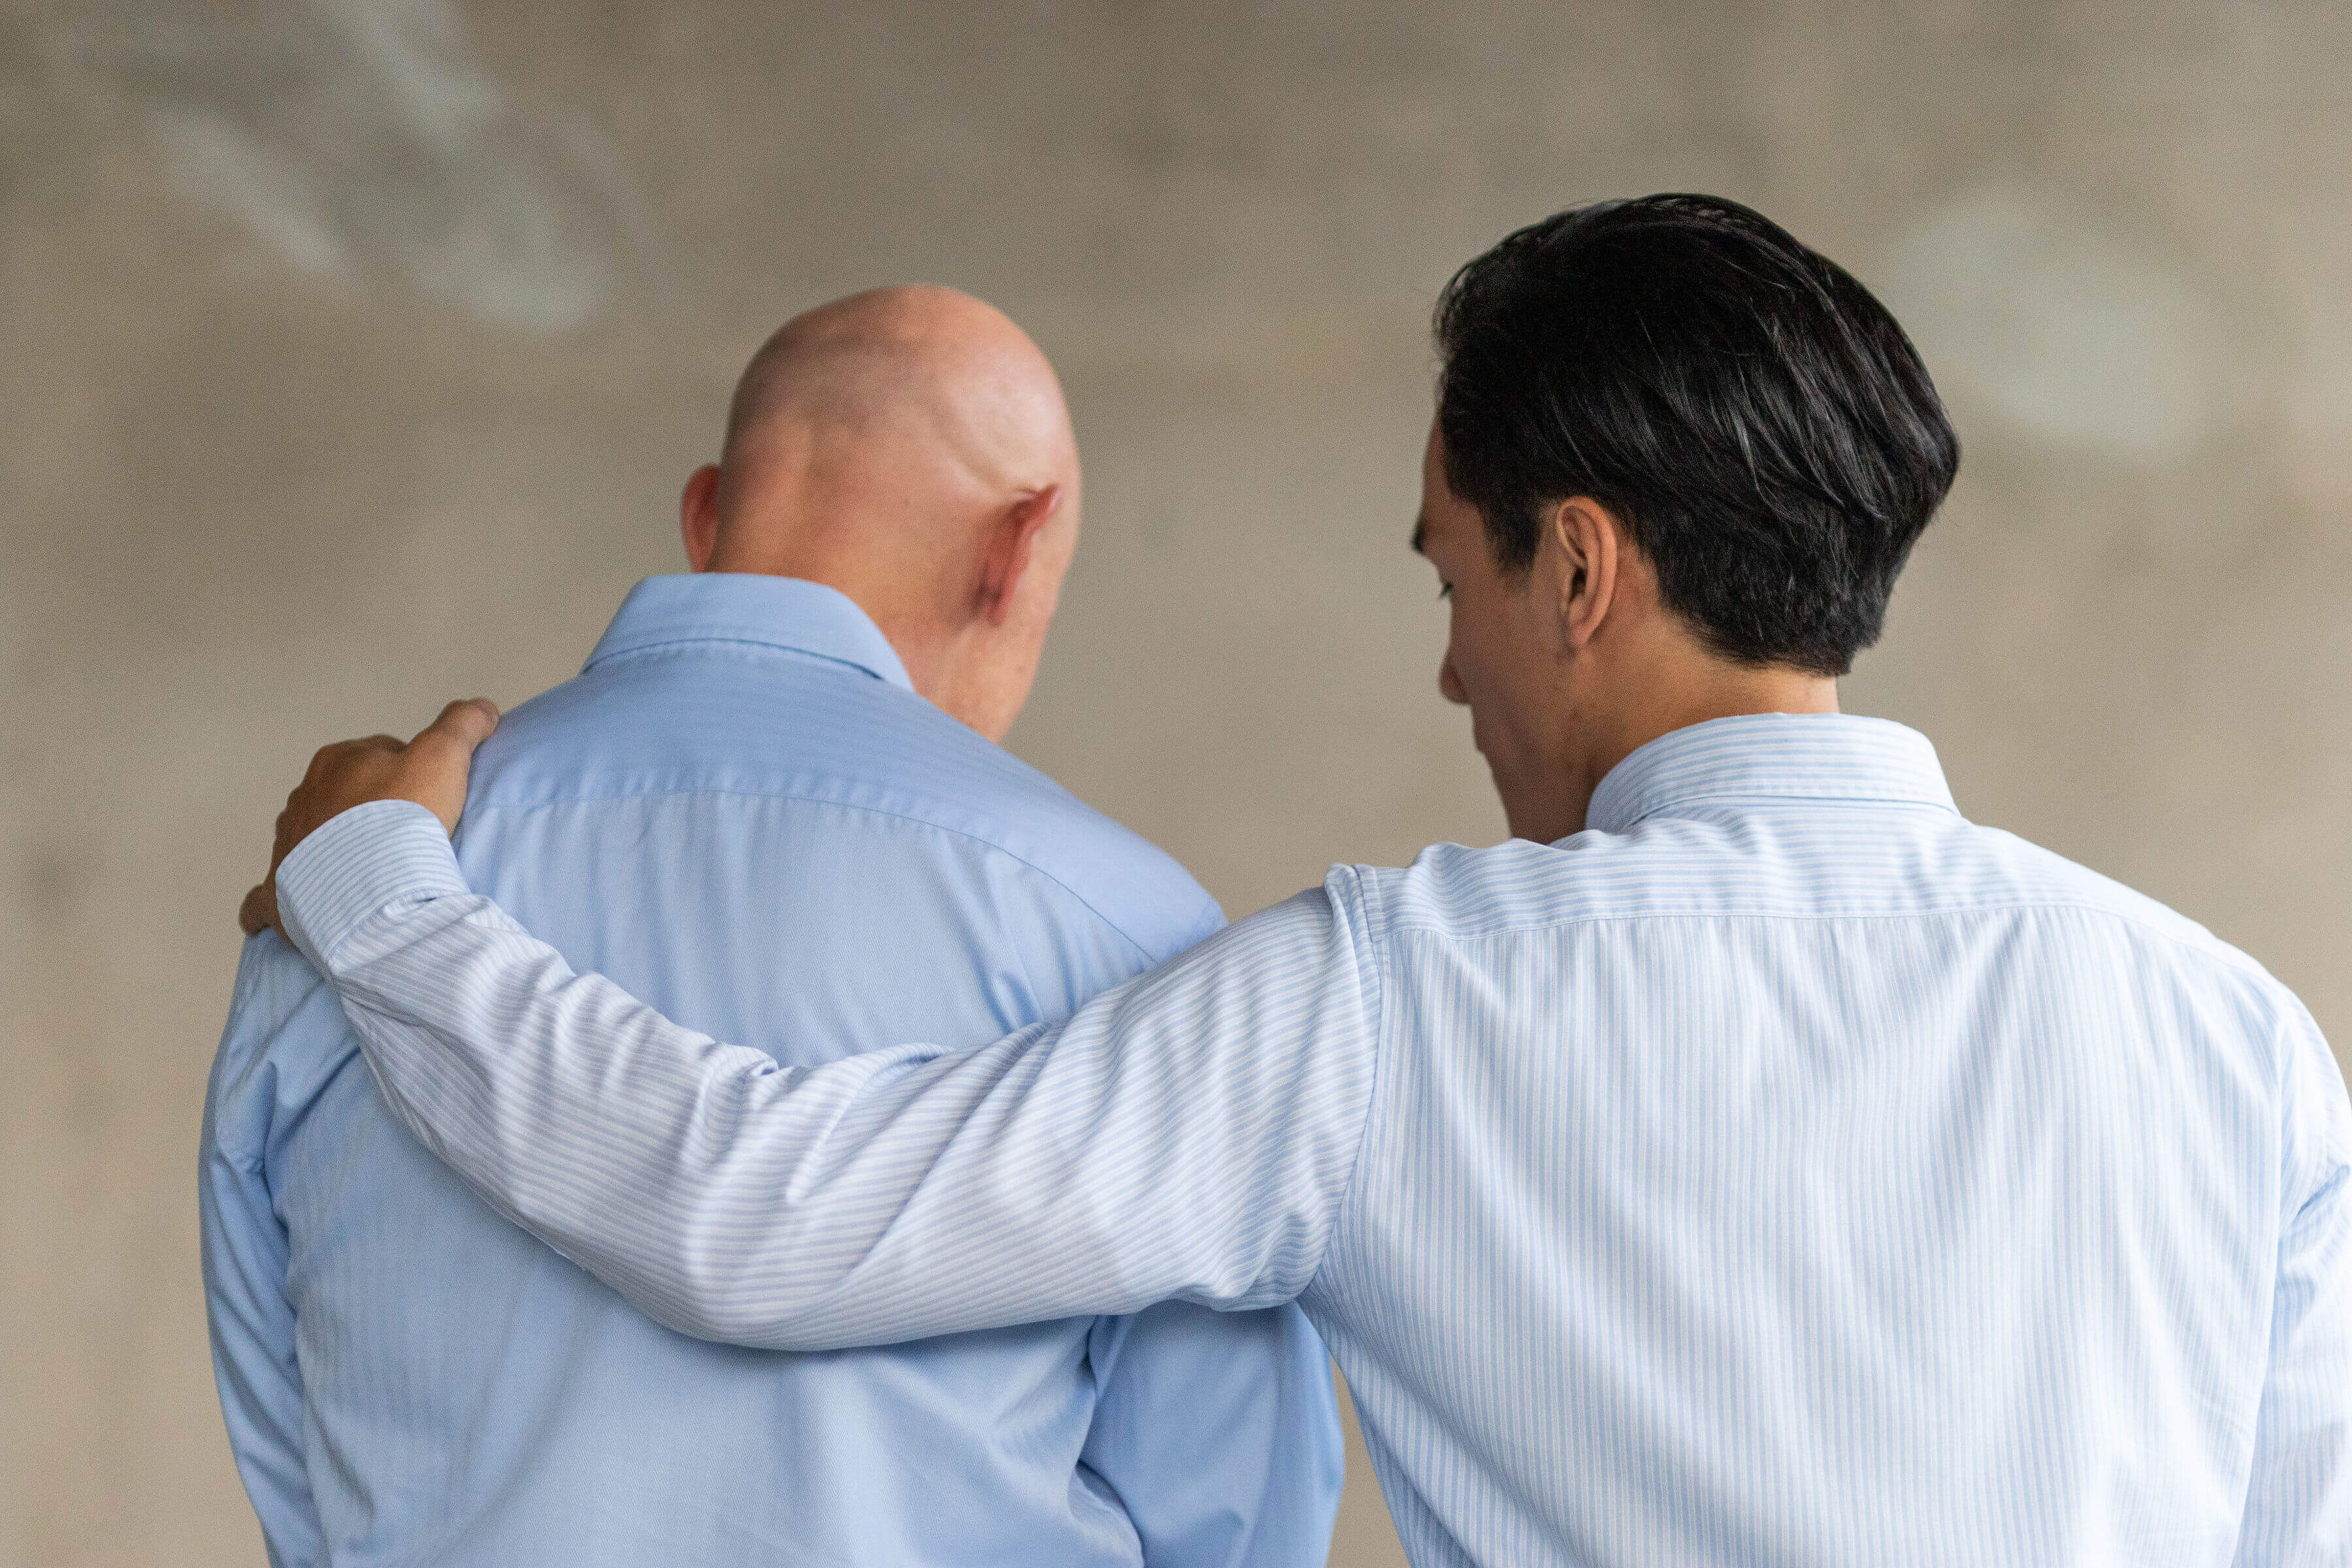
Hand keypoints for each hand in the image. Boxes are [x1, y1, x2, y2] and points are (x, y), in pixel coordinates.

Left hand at [239, 698, 500, 938]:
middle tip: (407, 837)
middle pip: (341, 796)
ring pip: (308, 838)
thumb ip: (461, 726)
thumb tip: (481, 706)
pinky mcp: (276, 892)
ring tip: (370, 873)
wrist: (371, 886)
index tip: (432, 801)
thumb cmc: (403, 818)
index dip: (410, 774)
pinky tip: (288, 910)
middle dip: (366, 811)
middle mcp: (304, 797)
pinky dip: (275, 900)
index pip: (378, 755)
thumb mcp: (444, 756)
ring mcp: (287, 844)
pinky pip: (265, 896)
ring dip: (331, 849)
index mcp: (337, 761)